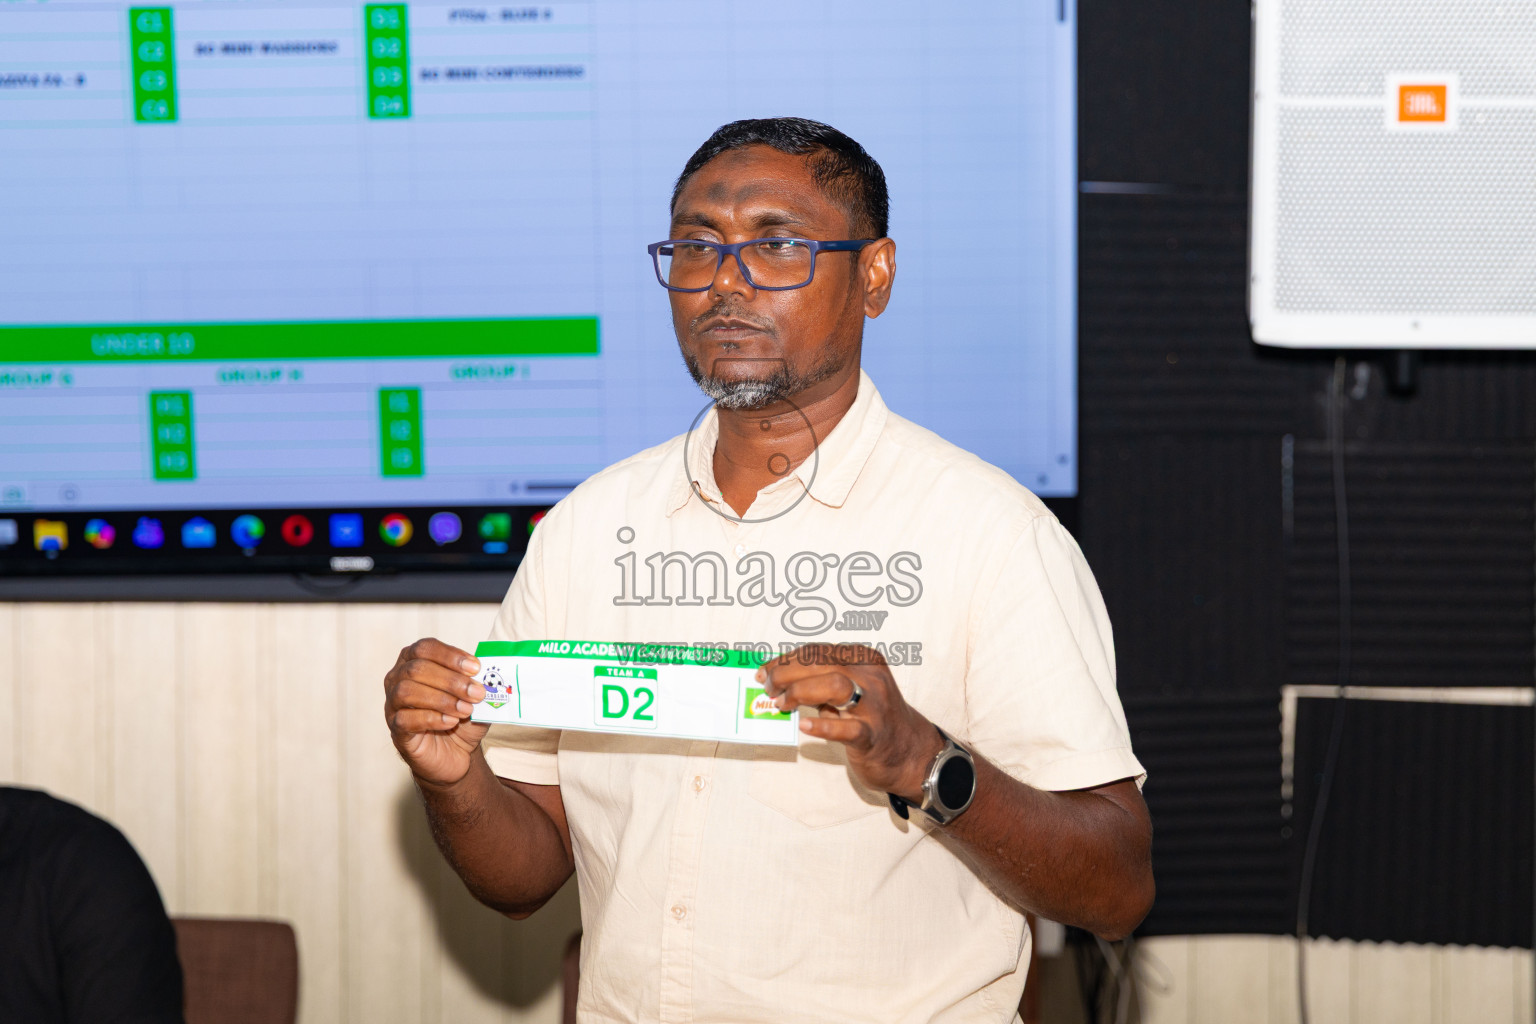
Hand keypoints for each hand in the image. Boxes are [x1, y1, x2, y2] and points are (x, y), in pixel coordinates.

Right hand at [383, 638, 488, 786]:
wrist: (456, 752)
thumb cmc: (462, 717)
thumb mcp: (475, 696)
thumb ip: (479, 682)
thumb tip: (488, 673)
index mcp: (414, 660)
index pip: (425, 648)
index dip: (450, 655)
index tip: (476, 668)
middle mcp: (398, 678)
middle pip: (416, 669)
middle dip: (451, 680)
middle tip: (476, 693)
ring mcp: (392, 704)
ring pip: (407, 691)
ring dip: (442, 700)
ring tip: (466, 710)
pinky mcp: (396, 730)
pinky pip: (405, 719)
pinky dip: (432, 719)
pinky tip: (451, 722)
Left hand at [757, 643, 943, 802]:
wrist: (911, 753)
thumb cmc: (873, 718)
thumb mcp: (852, 689)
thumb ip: (822, 680)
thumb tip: (779, 677)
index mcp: (864, 660)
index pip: (817, 651)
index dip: (785, 660)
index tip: (765, 671)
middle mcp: (872, 677)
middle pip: (822, 663)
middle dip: (787, 673)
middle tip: (769, 688)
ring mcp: (875, 706)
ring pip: (835, 685)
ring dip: (801, 692)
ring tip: (782, 704)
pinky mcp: (873, 736)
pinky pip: (847, 729)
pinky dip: (822, 726)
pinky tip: (803, 725)